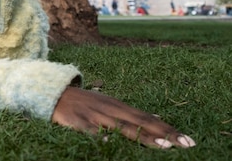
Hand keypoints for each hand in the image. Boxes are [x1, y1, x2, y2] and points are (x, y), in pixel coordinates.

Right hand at [51, 86, 195, 148]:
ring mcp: (92, 114)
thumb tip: (157, 122)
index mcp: (117, 105)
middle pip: (139, 121)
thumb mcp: (107, 105)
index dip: (167, 128)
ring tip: (162, 147)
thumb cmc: (82, 103)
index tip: (187, 140)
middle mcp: (108, 108)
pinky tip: (106, 143)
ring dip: (142, 136)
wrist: (50, 91)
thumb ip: (129, 114)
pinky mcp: (75, 120)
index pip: (147, 117)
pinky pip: (87, 129)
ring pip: (120, 126)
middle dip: (163, 133)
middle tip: (184, 144)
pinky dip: (97, 135)